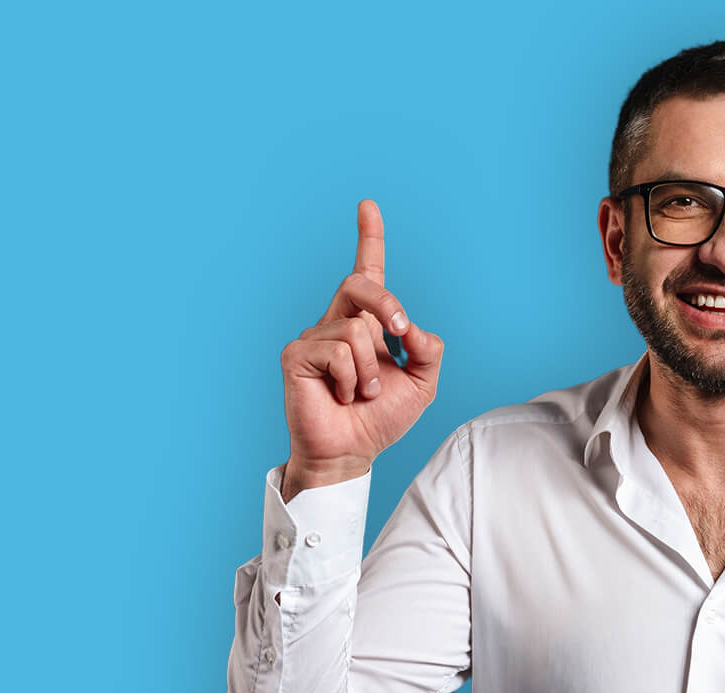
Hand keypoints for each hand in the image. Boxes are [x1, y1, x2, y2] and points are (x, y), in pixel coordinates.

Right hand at [279, 199, 445, 495]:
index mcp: (366, 324)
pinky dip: (353, 379)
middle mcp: (337, 322)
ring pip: (356, 328)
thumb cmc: (381, 419)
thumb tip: (413, 328)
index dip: (369, 238)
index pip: (368, 273)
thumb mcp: (422, 383)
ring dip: (373, 370)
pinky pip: (338, 351)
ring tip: (364, 393)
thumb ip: (428, 350)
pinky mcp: (296, 355)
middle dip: (388, 304)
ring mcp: (314, 337)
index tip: (368, 205)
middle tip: (401, 334)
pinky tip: (344, 396)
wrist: (352, 453)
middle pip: (361, 283)